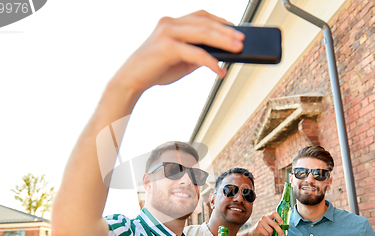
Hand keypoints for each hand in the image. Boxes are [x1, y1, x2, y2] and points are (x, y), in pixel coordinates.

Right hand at [113, 10, 244, 92]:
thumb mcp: (181, 59)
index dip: (220, 21)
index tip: (236, 29)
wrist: (132, 79)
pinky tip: (220, 70)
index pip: (201, 16)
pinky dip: (211, 62)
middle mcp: (169, 23)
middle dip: (227, 32)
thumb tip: (221, 55)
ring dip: (224, 41)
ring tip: (238, 50)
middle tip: (243, 40)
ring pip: (203, 33)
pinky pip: (196, 53)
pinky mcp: (167, 47)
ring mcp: (167, 33)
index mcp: (172, 22)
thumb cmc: (156, 69)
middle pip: (205, 23)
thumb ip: (198, 53)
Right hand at [248, 211, 287, 235]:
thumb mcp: (270, 225)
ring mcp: (260, 222)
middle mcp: (264, 217)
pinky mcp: (258, 227)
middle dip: (279, 231)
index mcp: (268, 216)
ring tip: (267, 233)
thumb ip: (278, 225)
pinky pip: (266, 234)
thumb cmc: (263, 228)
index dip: (279, 218)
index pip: (274, 213)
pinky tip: (263, 234)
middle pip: (274, 224)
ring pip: (271, 230)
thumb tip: (289, 226)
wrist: (253, 232)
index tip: (282, 223)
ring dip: (270, 234)